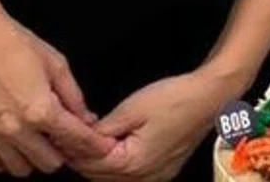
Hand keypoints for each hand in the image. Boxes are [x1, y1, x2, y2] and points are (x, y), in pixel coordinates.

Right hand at [0, 0, 115, 174]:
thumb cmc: (14, 44)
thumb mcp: (57, 65)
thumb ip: (74, 97)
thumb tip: (85, 118)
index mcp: (40, 110)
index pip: (76, 140)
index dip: (94, 145)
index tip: (101, 147)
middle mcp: (15, 128)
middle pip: (49, 163)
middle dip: (63, 151)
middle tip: (64, 136)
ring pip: (21, 170)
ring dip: (34, 157)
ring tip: (38, 138)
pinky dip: (6, 159)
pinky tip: (14, 143)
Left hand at [77, 67, 238, 180]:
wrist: (211, 97)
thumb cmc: (175, 98)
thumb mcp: (132, 108)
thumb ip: (103, 128)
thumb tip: (81, 136)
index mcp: (132, 163)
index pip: (88, 162)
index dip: (71, 146)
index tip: (58, 131)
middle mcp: (142, 177)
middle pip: (97, 175)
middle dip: (80, 156)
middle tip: (65, 136)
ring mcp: (154, 177)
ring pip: (111, 178)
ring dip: (96, 162)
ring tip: (85, 140)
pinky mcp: (162, 171)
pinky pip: (129, 176)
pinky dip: (114, 165)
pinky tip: (110, 147)